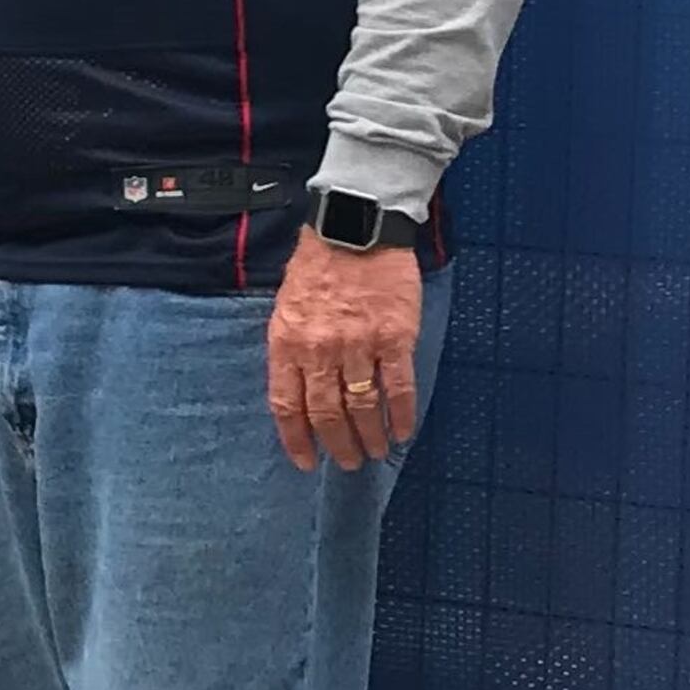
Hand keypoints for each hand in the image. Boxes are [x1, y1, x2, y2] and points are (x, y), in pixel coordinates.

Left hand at [267, 228, 421, 471]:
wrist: (354, 228)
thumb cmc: (317, 267)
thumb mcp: (286, 307)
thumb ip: (292, 349)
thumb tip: (298, 391)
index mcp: (287, 343)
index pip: (287, 405)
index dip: (296, 439)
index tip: (306, 462)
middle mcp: (319, 350)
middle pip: (327, 413)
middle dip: (338, 445)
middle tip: (349, 462)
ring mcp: (357, 345)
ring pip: (362, 406)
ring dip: (370, 436)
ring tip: (376, 452)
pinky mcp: (394, 337)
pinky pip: (398, 387)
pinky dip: (402, 415)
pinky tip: (404, 431)